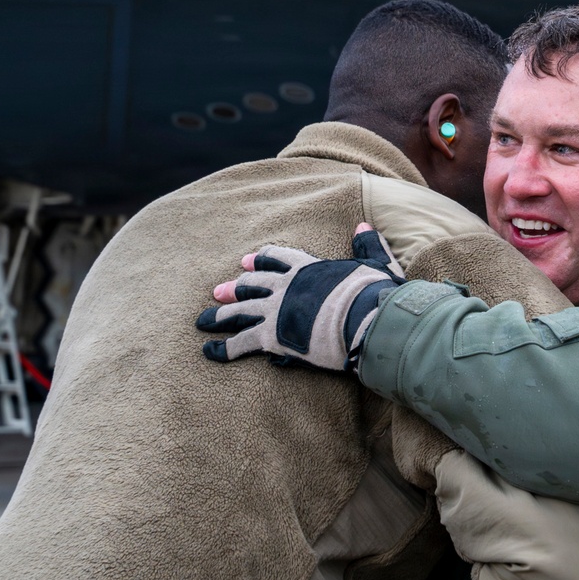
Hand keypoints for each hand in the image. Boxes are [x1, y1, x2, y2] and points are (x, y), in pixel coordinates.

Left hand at [196, 226, 403, 368]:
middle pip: (251, 285)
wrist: (367, 318)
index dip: (260, 262)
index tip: (246, 263)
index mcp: (308, 269)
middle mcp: (286, 286)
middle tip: (217, 292)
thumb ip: (368, 247)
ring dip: (219, 316)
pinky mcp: (271, 336)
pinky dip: (223, 348)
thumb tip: (364, 227)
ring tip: (202, 321)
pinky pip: (240, 343)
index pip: (277, 259)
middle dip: (233, 288)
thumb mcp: (376, 265)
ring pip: (238, 311)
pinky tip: (209, 352)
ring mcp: (275, 310)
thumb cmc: (375, 294)